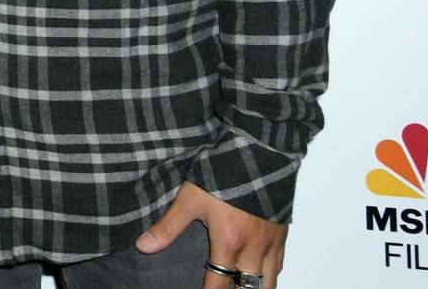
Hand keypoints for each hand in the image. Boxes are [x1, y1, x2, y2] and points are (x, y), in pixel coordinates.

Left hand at [135, 180, 286, 288]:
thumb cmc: (223, 172)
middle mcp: (254, 248)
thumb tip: (144, 246)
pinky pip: (280, 263)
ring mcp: (271, 242)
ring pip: (269, 281)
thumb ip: (169, 226)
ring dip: (255, 288)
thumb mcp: (190, 199)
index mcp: (229, 242)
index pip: (218, 283)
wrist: (260, 152)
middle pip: (249, 288)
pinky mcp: (282, 232)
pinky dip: (270, 274)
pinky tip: (262, 273)